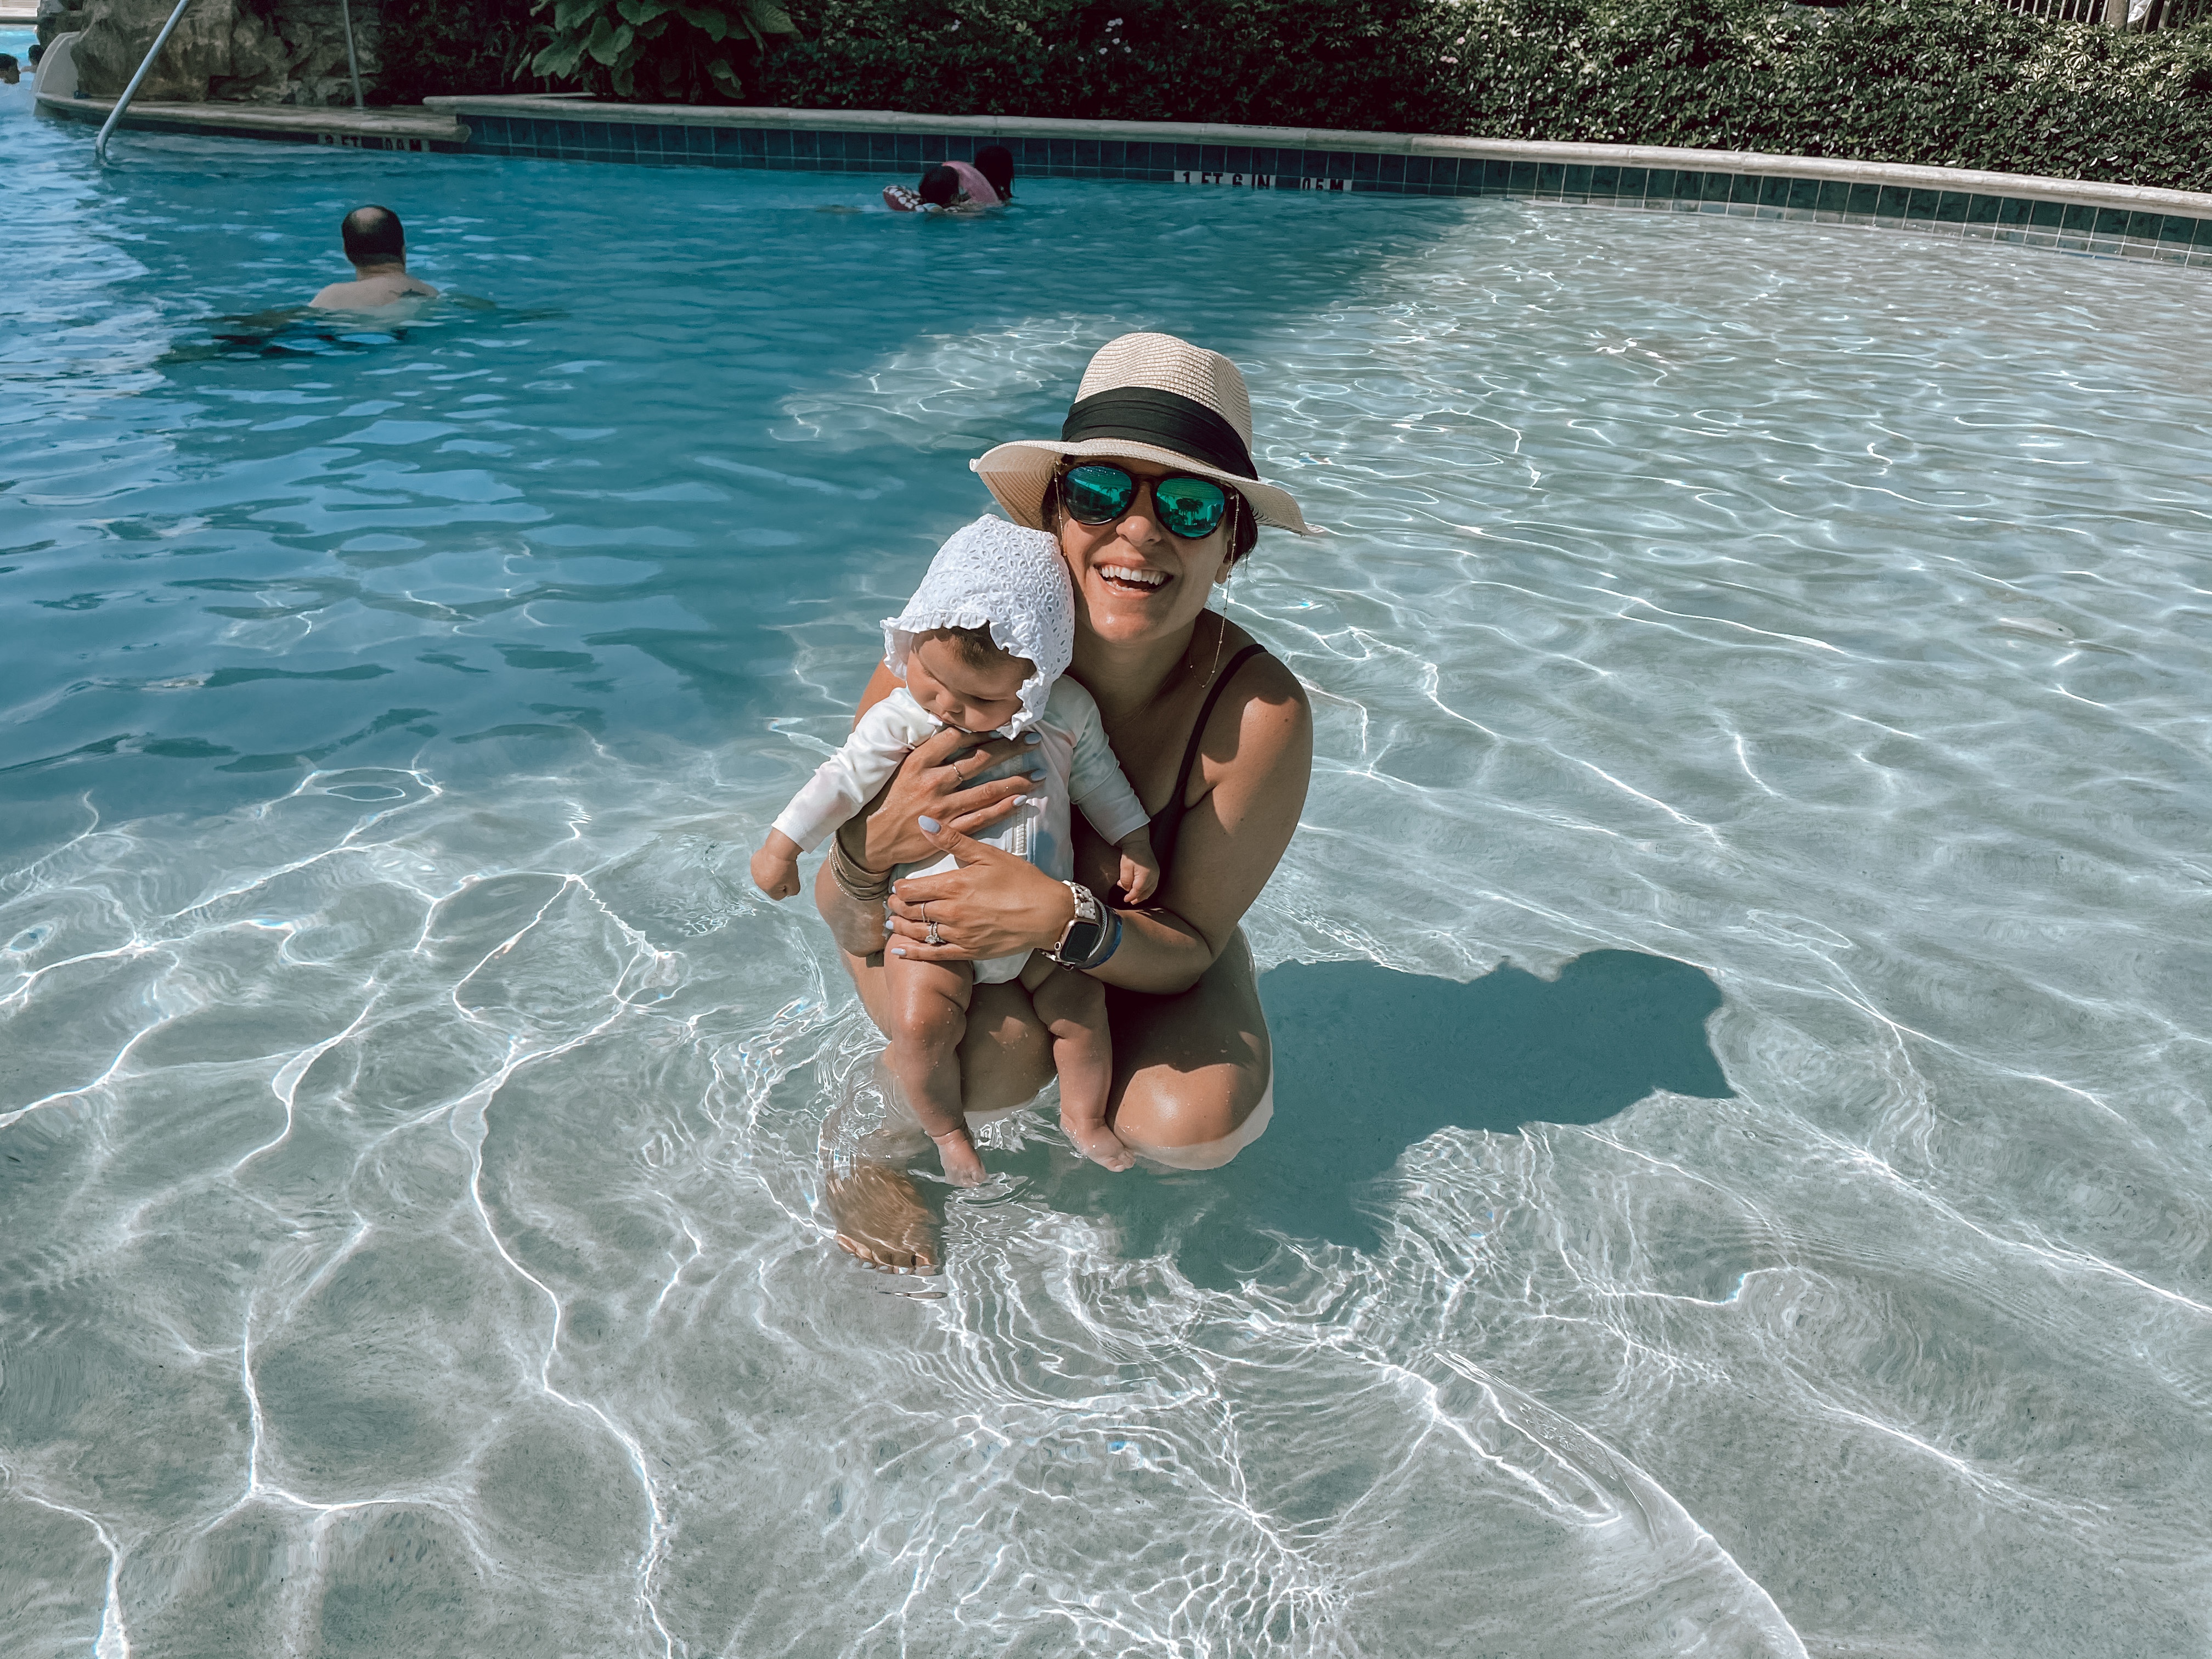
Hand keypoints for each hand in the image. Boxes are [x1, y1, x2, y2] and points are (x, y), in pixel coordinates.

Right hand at [751, 833, 801, 899]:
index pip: (778, 896)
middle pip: (771, 887)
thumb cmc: (787, 866)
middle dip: (777, 881)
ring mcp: (754, 872)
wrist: (779, 849)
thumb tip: (788, 892)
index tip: (789, 879)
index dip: (786, 888)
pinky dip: (766, 865)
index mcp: (768, 889)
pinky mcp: (753, 863)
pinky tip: (772, 859)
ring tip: (778, 865)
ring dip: (771, 873)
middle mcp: (758, 883)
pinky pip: (761, 867)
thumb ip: (792, 892)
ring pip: (765, 877)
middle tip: (784, 871)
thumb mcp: (795, 884)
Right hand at [850, 724, 1042, 873]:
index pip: (956, 737)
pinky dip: (1004, 808)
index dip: (983, 728)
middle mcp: (932, 782)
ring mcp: (942, 808)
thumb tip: (949, 730)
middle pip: (979, 760)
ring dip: (1016, 781)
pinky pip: (983, 818)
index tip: (1003, 723)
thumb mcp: (898, 770)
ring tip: (1038, 773)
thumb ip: (924, 753)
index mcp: (917, 763)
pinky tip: (1023, 800)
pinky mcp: (948, 831)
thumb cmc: (884, 802)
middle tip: (1033, 740)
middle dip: (1010, 748)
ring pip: (987, 790)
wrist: (869, 842)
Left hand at [884, 817, 1075, 964]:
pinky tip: (900, 951)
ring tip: (893, 922)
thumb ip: (952, 840)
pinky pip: (933, 954)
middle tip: (892, 904)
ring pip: (918, 932)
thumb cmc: (1021, 880)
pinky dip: (914, 953)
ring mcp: (959, 934)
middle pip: (910, 911)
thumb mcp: (987, 854)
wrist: (1048, 914)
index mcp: (953, 885)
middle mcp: (951, 911)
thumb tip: (923, 822)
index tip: (898, 887)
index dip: (899, 889)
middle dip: (897, 907)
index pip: (910, 890)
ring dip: (901, 927)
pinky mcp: (969, 951)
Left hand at [1114, 827, 1158, 904]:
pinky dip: (1147, 890)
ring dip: (1143, 895)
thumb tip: (1127, 889)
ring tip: (1136, 898)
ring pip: (1151, 890)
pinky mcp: (1156, 871)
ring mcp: (1156, 874)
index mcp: (1146, 875)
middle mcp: (1153, 876)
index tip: (1125, 899)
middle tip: (1131, 901)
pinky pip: (1153, 885)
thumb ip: (1125, 881)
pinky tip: (1142, 890)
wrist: (1138, 842)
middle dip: (1138, 898)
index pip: (1138, 891)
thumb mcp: (1124, 868)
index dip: (1131, 896)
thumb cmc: (1131, 853)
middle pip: (1146, 892)